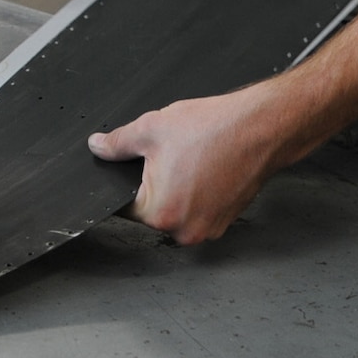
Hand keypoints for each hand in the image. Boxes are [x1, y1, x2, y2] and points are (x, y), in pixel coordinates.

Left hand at [87, 83, 287, 243]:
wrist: (259, 128)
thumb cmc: (212, 129)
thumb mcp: (151, 129)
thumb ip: (117, 143)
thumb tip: (98, 146)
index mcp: (160, 213)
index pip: (123, 206)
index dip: (124, 182)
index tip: (135, 167)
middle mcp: (185, 229)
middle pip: (151, 210)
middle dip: (152, 184)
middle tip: (168, 157)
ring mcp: (208, 229)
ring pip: (176, 210)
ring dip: (176, 189)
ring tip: (190, 161)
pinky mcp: (225, 222)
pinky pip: (197, 210)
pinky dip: (196, 193)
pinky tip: (204, 169)